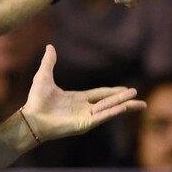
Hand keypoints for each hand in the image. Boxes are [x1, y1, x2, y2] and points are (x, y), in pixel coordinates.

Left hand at [21, 45, 146, 141]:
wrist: (31, 117)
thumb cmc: (36, 100)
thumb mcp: (44, 76)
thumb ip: (49, 62)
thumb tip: (50, 46)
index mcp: (77, 99)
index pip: (100, 94)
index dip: (113, 92)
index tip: (126, 90)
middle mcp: (84, 109)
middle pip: (109, 103)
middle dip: (125, 100)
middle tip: (140, 98)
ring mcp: (85, 118)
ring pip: (109, 109)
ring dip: (124, 105)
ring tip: (139, 103)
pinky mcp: (84, 125)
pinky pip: (102, 117)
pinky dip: (113, 112)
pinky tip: (123, 107)